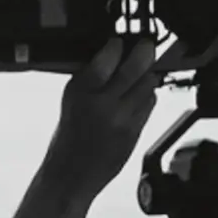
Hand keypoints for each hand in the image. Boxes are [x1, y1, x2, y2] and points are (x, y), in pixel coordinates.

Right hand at [43, 35, 162, 199]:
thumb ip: (91, 77)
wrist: (70, 176)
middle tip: (146, 45)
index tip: (119, 41)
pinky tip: (139, 96)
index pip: (108, 56)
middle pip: (136, 67)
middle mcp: (103, 103)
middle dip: (144, 51)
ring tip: (142, 72)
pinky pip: (150, 104)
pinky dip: (147, 95)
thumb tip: (113, 53)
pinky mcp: (135, 132)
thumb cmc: (68, 139)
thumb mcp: (71, 100)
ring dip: (148, 74)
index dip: (118, 44)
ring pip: (148, 84)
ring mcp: (122, 119)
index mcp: (80, 91)